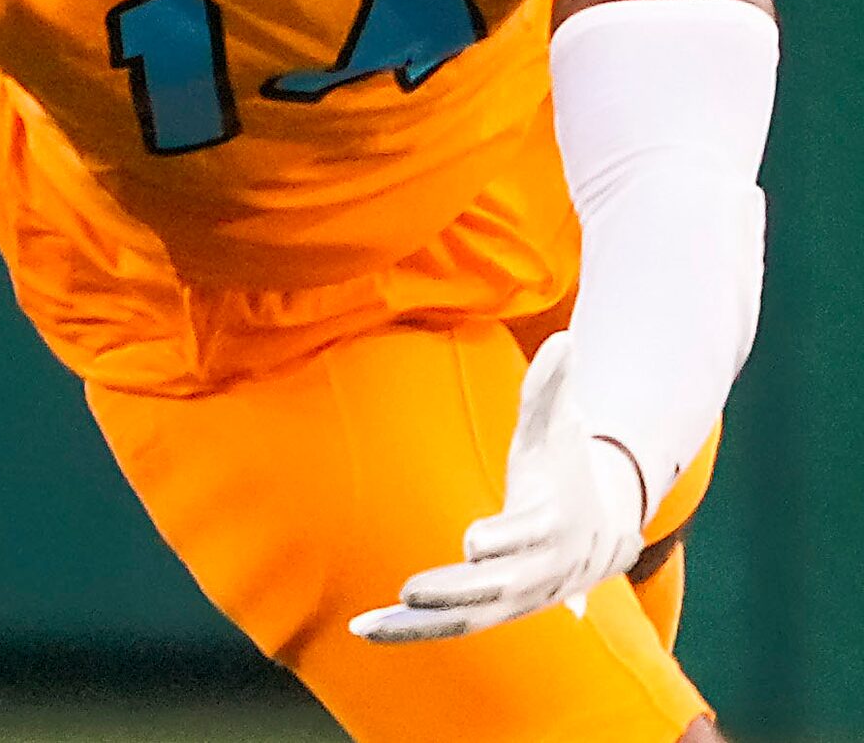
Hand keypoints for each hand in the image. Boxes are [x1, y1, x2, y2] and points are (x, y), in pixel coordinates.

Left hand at [350, 333, 646, 643]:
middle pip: (496, 587)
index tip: (474, 544)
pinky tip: (363, 629)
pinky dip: (412, 631)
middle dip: (454, 591)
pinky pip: (452, 625)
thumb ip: (552, 386)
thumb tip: (566, 338)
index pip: (531, 536)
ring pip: (468, 619)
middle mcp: (538, 570)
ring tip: (363, 626)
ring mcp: (517, 597)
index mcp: (554, 523)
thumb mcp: (559, 424)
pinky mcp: (494, 609)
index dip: (504, 541)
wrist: (605, 525)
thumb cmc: (566, 465)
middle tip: (410, 590)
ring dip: (418, 626)